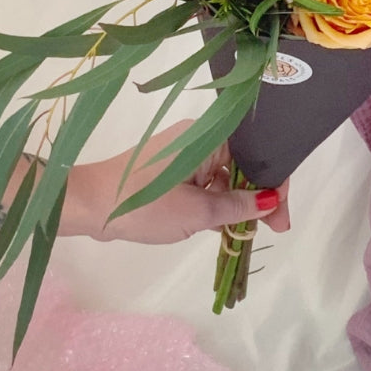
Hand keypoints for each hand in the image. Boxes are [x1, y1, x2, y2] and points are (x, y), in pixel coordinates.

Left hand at [59, 120, 290, 243]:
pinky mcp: (172, 170)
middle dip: (260, 196)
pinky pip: (207, 183)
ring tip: (248, 234)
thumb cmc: (144, 204)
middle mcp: (200, 138)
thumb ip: (238, 206)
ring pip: (225, 176)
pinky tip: (225, 227)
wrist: (89, 205)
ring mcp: (185, 153)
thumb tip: (272, 201)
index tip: (281, 220)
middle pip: (244, 164)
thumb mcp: (197, 212)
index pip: (257, 154)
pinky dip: (217, 203)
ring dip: (238, 202)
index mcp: (209, 136)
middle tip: (273, 230)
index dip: (275, 184)